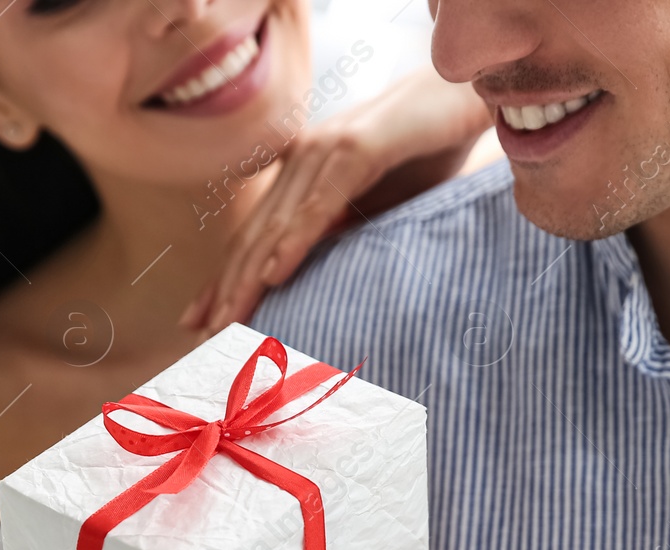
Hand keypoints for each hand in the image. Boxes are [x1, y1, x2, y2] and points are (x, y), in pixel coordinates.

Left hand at [182, 69, 491, 331]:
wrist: (469, 95)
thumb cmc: (430, 148)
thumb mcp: (382, 205)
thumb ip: (346, 230)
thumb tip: (320, 279)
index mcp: (307, 174)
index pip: (258, 234)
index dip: (227, 278)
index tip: (200, 323)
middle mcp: (306, 159)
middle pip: (257, 234)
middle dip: (226, 286)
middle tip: (201, 335)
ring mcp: (328, 149)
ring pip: (279, 223)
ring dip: (249, 275)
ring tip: (227, 319)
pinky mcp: (359, 147)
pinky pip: (321, 203)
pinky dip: (295, 239)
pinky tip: (274, 273)